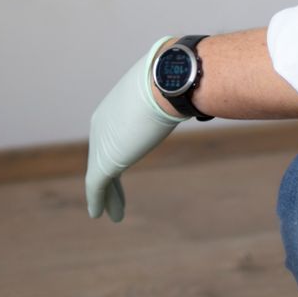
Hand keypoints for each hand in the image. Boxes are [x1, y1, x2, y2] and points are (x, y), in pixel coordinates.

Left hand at [85, 36, 182, 221]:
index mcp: (115, 106)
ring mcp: (101, 143)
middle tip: (109, 193)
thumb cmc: (173, 82)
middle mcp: (102, 124)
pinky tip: (99, 215)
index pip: (113, 136)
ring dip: (108, 195)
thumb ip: (178, 99)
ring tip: (111, 212)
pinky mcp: (105, 161)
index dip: (117, 152)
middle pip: (103, 155)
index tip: (119, 167)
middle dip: (108, 176)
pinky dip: (98, 200)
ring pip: (100, 175)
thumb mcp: (173, 90)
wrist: (165, 83)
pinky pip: (97, 186)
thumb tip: (200, 99)